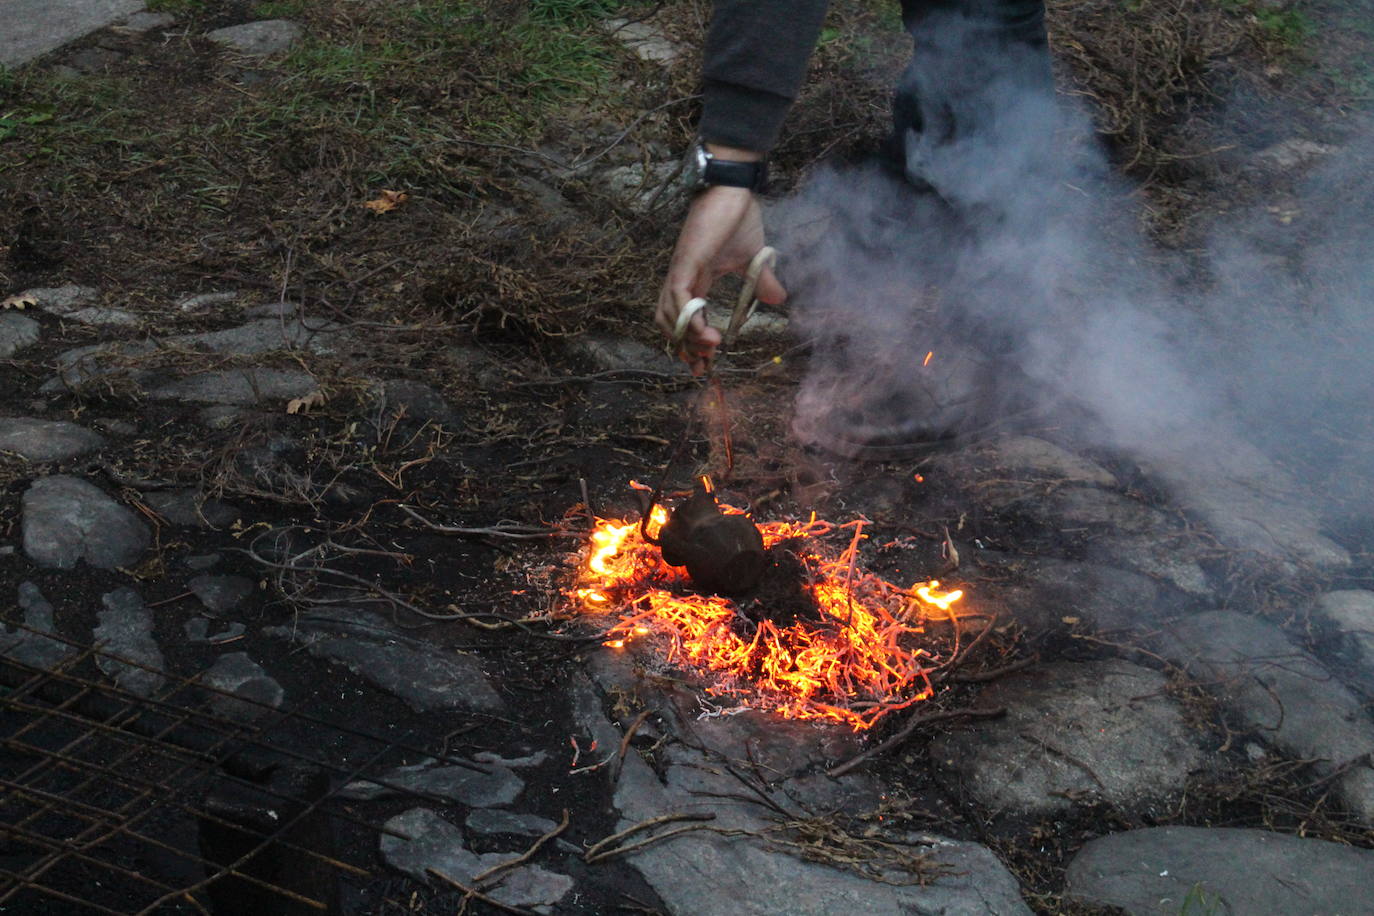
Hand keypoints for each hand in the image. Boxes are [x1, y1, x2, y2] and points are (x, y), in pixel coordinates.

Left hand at [655, 185, 785, 374]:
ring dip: (688, 337)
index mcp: (695, 278)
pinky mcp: (685, 262)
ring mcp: (680, 270)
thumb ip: (763, 281)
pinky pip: (679, 297)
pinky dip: (688, 318)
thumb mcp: (755, 259)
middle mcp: (682, 277)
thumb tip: (780, 299)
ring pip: (669, 314)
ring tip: (709, 350)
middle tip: (702, 366)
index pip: (684, 317)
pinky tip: (705, 333)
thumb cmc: (738, 218)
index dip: (690, 342)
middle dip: (685, 347)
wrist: (734, 189)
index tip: (704, 364)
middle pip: (670, 322)